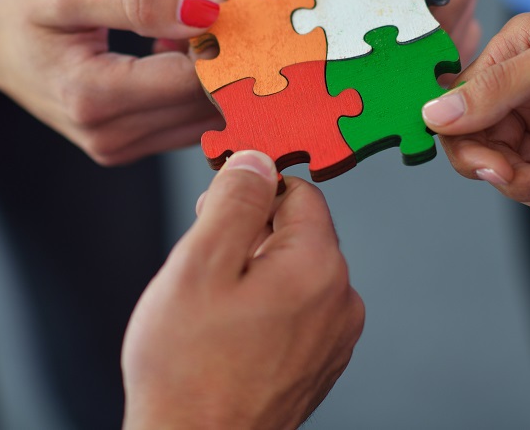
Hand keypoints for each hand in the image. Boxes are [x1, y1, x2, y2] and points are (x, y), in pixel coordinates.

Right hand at [0, 0, 222, 164]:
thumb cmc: (18, 7)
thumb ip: (142, 3)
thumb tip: (207, 12)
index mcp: (93, 98)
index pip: (191, 80)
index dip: (221, 37)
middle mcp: (110, 137)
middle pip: (205, 103)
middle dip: (226, 50)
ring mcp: (119, 148)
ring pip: (203, 114)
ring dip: (216, 65)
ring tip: (198, 7)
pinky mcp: (127, 143)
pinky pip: (184, 117)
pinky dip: (196, 78)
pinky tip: (181, 35)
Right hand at [121, 150, 365, 429]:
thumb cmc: (189, 369)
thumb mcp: (199, 264)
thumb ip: (235, 201)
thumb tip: (257, 159)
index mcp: (319, 266)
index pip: (299, 192)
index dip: (253, 190)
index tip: (218, 205)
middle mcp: (340, 299)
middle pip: (297, 232)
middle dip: (249, 235)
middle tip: (202, 265)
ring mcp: (334, 337)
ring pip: (293, 272)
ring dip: (254, 273)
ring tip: (211, 307)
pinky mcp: (319, 363)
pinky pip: (295, 310)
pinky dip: (264, 308)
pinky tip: (227, 333)